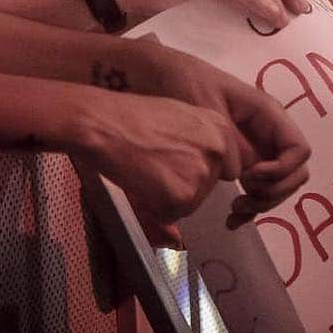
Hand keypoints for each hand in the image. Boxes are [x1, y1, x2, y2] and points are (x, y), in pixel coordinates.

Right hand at [74, 89, 239, 246]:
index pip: (226, 165)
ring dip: (171, 196)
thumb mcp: (181, 120)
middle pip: (210, 186)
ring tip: (148, 170)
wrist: (106, 124)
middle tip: (158, 165)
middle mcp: (219, 149)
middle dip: (187, 184)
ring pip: (193, 202)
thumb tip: (207, 180)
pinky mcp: (184, 196)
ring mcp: (203, 174)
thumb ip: (200, 145)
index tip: (178, 161)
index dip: (199, 168)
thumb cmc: (135, 117)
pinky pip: (173, 215)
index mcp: (221, 127)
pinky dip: (156, 208)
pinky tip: (142, 182)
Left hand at [138, 43, 310, 228]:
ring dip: (263, 203)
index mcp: (267, 113)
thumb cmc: (185, 82)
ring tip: (233, 212)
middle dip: (275, 191)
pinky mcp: (241, 161)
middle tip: (242, 199)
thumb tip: (239, 174)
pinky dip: (251, 207)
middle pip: (294, 171)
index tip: (250, 178)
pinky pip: (258, 188)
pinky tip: (231, 219)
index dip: (282, 170)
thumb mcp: (205, 105)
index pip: (299, 148)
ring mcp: (256, 148)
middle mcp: (267, 132)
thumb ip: (226, 139)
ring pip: (279, 184)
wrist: (159, 76)